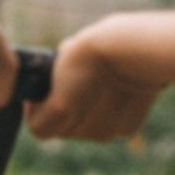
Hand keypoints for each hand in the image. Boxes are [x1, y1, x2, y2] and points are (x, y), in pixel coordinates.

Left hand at [25, 14, 166, 141]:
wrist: (138, 50)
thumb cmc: (98, 44)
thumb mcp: (65, 55)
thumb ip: (56, 74)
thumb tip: (57, 73)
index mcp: (62, 110)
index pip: (39, 129)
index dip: (37, 112)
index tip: (41, 97)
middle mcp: (83, 127)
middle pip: (64, 130)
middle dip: (64, 114)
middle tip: (71, 89)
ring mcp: (107, 130)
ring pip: (88, 130)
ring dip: (88, 115)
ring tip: (97, 87)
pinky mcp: (127, 128)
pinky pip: (111, 126)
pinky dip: (111, 114)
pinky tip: (116, 92)